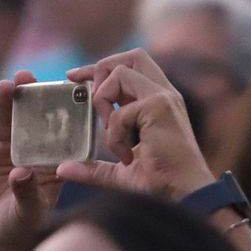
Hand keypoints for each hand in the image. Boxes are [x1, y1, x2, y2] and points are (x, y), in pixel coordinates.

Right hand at [0, 70, 63, 250]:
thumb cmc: (20, 224)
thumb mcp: (29, 212)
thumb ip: (29, 193)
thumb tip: (21, 174)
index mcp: (49, 159)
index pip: (56, 131)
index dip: (58, 111)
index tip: (61, 92)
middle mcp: (28, 148)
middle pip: (29, 117)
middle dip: (27, 96)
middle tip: (27, 78)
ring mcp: (3, 146)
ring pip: (6, 117)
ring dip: (5, 100)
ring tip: (6, 85)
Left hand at [57, 49, 215, 198]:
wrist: (187, 194)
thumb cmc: (162, 184)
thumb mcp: (121, 172)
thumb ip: (95, 167)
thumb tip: (63, 170)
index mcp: (160, 102)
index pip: (131, 67)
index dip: (102, 68)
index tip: (75, 78)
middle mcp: (165, 93)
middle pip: (132, 56)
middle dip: (102, 68)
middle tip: (84, 91)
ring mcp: (164, 98)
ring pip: (121, 72)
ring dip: (104, 98)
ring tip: (109, 131)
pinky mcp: (159, 107)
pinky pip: (120, 111)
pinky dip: (113, 133)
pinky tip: (125, 154)